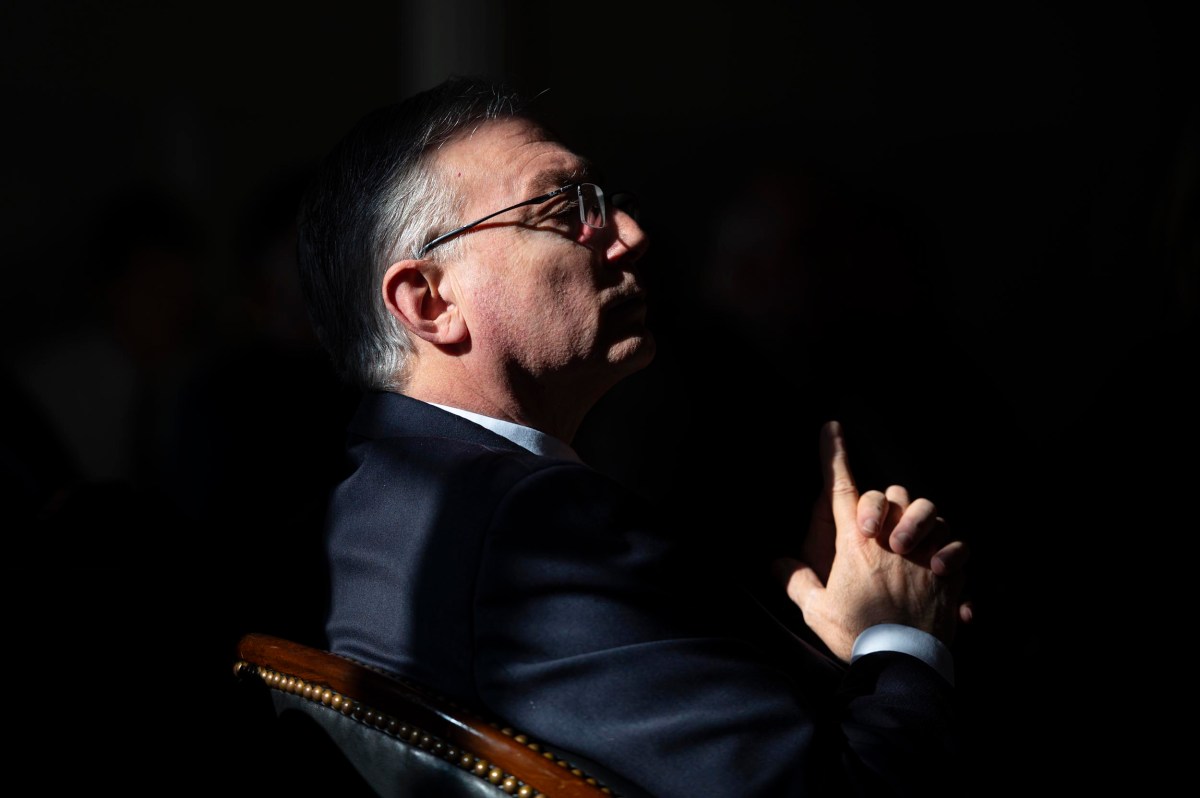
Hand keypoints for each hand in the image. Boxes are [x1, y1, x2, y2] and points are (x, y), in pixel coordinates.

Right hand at [773, 421, 970, 660]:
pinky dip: (952, 551)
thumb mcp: (816, 608)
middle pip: (895, 493)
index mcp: (856, 543)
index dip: (833, 454)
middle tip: (878, 530)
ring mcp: (925, 552)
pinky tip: (939, 569)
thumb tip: (775, 563)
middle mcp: (893, 539)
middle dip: (886, 503)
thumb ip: (796, 581)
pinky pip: (959, 545)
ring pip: (932, 512)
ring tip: (911, 545)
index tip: (831, 427)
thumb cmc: (856, 633)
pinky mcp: (951, 573)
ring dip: (922, 522)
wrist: (903, 661)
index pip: (840, 486)